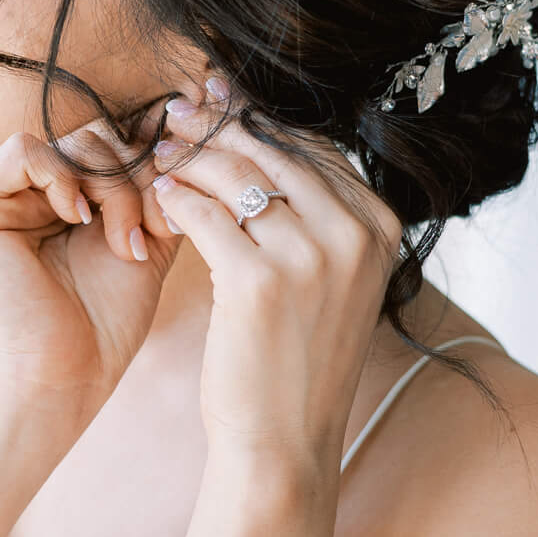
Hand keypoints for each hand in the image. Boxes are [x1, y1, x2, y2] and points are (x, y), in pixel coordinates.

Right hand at [0, 118, 181, 428]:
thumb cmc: (105, 318)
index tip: (176, 187)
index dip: (149, 155)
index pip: (111, 142)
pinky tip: (77, 221)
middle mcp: (25, 190)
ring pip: (69, 141)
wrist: (67, 374)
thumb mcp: (147, 235)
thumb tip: (176, 118)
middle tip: (142, 236)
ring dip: (110, 188)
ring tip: (122, 243)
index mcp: (61, 195)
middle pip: (95, 136)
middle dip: (132, 180)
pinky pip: (23, 149)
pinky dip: (62, 178)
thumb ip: (154, 182)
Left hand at [151, 82, 403, 476]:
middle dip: (218, 124)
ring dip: (191, 155)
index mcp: (380, 228)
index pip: (314, 147)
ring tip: (161, 151)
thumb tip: (268, 138)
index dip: (260, 118)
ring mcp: (310, 257)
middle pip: (273, 151)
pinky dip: (175, 198)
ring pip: (235, 174)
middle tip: (176, 111)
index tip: (219, 95)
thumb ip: (316, 215)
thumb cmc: (296, 359)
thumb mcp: (330, 279)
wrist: (284, 441)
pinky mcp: (258, 282)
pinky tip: (157, 194)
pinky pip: (203, 214)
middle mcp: (354, 236)